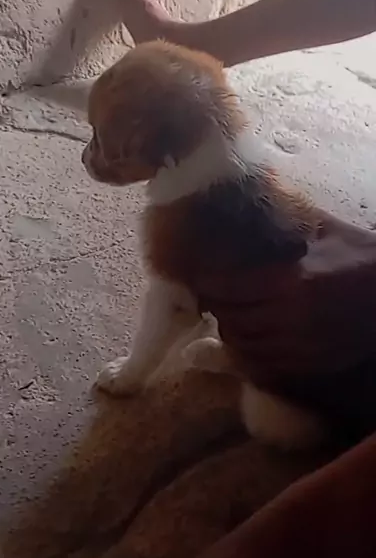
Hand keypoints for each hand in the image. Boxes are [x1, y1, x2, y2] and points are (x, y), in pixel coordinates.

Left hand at [199, 209, 375, 381]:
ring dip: (230, 331)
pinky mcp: (310, 366)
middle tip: (209, 294)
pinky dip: (249, 355)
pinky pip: (264, 367)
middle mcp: (288, 319)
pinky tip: (249, 340)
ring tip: (228, 315)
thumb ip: (288, 215)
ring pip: (243, 347)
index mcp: (288, 282)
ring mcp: (299, 348)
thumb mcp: (325, 230)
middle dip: (215, 306)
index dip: (206, 282)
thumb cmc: (361, 256)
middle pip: (230, 319)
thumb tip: (258, 190)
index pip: (227, 288)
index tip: (197, 275)